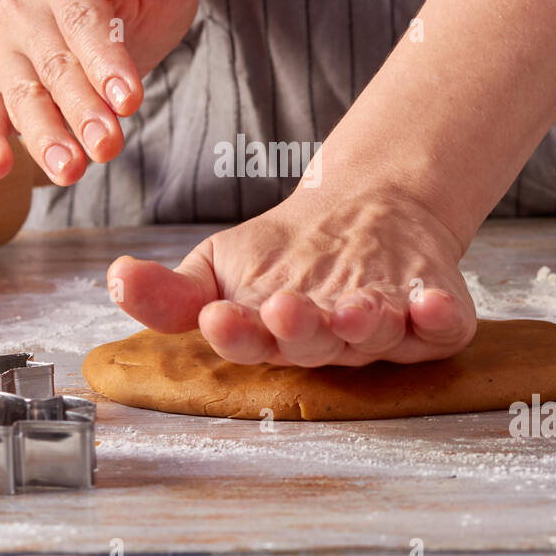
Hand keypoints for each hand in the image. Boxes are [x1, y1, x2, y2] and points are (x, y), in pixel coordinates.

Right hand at [0, 0, 197, 184]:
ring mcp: (7, 46)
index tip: (129, 99)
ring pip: (24, 96)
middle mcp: (24, 5)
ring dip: (45, 136)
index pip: (83, 19)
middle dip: (82, 109)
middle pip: (54, 65)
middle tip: (108, 146)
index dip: (105, 60)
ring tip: (69, 171)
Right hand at [107, 187, 477, 365]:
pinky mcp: (435, 318)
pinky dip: (439, 316)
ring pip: (375, 338)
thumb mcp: (218, 264)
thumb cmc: (287, 254)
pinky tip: (431, 301)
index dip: (235, 333)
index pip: (248, 340)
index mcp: (270, 333)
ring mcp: (384, 329)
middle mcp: (327, 339)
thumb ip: (167, 288)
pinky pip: (442, 327)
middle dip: (299, 330)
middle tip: (284, 308)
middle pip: (313, 343)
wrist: (368, 212)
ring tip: (355, 308)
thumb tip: (113, 277)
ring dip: (366, 326)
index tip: (216, 316)